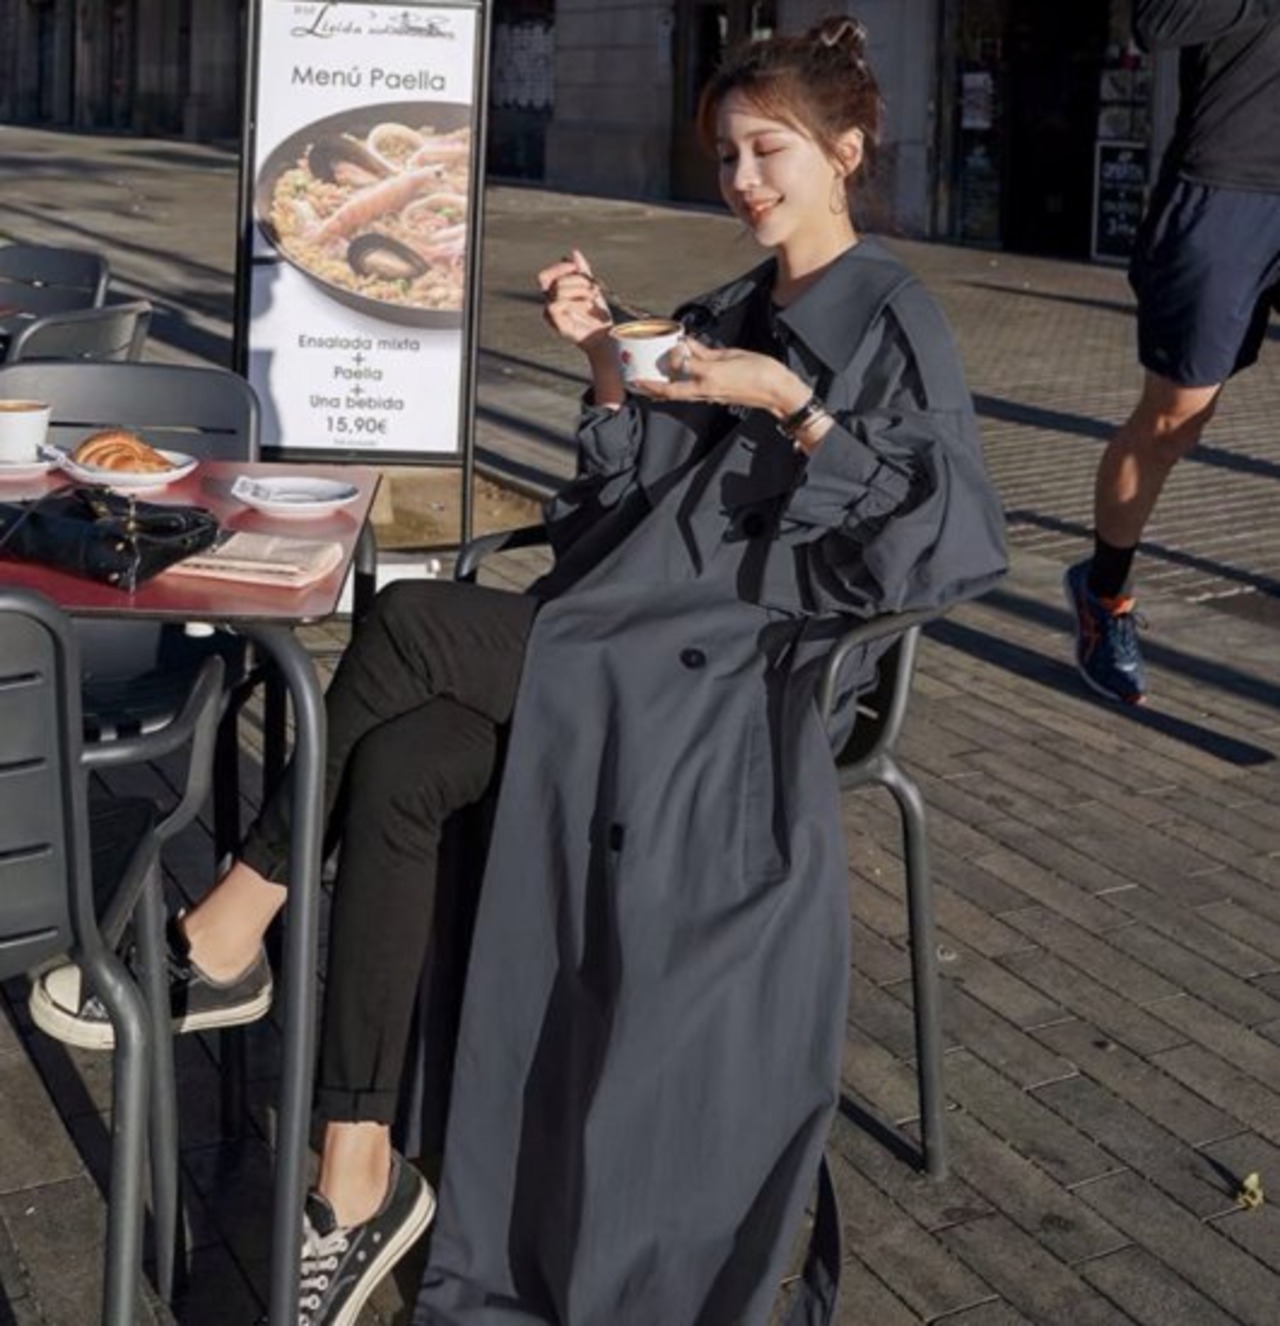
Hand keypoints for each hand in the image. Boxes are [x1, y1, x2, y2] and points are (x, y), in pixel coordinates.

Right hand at [537, 248, 612, 351]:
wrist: (605, 335)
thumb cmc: (597, 315)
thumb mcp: (592, 287)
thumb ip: (582, 271)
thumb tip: (573, 252)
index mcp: (556, 296)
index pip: (546, 276)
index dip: (560, 268)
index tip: (576, 267)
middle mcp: (551, 304)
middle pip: (555, 281)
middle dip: (577, 280)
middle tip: (593, 288)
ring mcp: (553, 316)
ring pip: (557, 290)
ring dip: (579, 289)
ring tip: (592, 297)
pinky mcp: (557, 325)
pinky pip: (554, 305)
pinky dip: (575, 302)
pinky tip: (587, 304)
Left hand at [633, 339, 803, 415]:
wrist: (776, 391)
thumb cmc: (759, 371)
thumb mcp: (730, 355)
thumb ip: (706, 352)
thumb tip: (688, 346)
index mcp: (708, 377)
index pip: (678, 371)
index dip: (666, 363)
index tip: (662, 354)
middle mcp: (705, 390)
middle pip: (671, 392)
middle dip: (651, 388)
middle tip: (634, 382)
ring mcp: (710, 396)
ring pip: (679, 395)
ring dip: (661, 391)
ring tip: (646, 384)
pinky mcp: (715, 397)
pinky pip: (691, 394)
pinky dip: (678, 389)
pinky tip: (673, 381)